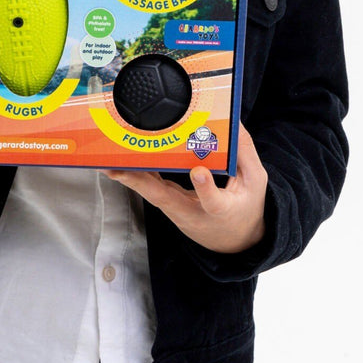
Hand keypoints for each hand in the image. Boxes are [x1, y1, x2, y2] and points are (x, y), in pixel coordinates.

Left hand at [105, 124, 267, 253]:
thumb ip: (244, 152)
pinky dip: (134, 173)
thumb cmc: (245, 208)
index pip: (213, 201)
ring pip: (150, 193)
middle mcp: (193, 213)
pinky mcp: (167, 203)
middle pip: (164, 199)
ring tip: (107, 161)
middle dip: (139, 183)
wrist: (233, 241)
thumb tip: (234, 121)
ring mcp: (176, 210)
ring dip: (128, 177)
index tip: (199, 173)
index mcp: (221, 210)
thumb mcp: (255, 183)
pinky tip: (119, 158)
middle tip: (116, 169)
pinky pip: (149, 188)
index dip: (205, 188)